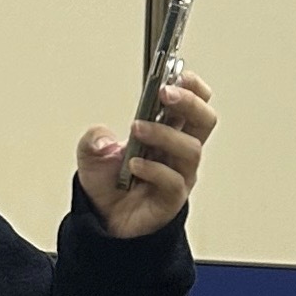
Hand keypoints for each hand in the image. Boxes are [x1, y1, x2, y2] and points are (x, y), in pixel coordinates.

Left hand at [74, 69, 215, 237]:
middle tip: (166, 93)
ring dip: (164, 134)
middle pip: (205, 120)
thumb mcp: (90, 154)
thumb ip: (93, 139)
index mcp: (168, 132)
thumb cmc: (108, 185)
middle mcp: (179, 151)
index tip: (177, 74)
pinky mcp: (172, 199)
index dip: (193, 87)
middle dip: (189, 102)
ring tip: (137, 130)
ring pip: (191, 148)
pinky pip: (174, 181)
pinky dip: (154, 169)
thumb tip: (105, 139)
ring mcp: (179, 175)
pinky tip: (134, 164)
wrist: (103, 221)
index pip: (196, 103)